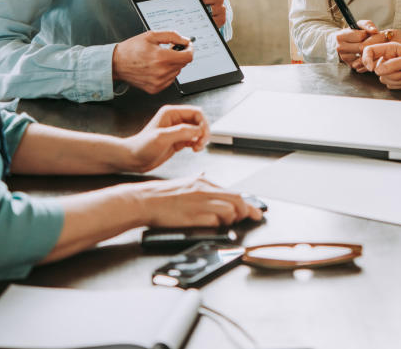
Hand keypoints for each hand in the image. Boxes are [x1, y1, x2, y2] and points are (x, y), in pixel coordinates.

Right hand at [113, 30, 192, 93]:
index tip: (187, 46)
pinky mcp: (155, 88)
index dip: (189, 49)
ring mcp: (158, 82)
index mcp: (161, 58)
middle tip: (169, 49)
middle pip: (183, 64)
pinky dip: (166, 73)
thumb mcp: (151, 36)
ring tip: (159, 58)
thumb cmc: (131, 49)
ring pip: (176, 72)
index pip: (188, 57)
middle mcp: (161, 72)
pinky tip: (156, 67)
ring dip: (173, 64)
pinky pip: (169, 80)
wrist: (116, 64)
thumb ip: (172, 36)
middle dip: (179, 55)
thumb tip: (185, 40)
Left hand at [123, 105, 210, 172]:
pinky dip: (197, 144)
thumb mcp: (162, 137)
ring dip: (201, 139)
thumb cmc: (142, 147)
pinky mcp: (178, 140)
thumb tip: (198, 130)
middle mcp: (176, 120)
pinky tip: (193, 149)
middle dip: (203, 132)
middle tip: (201, 143)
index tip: (202, 135)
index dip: (203, 123)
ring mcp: (177, 130)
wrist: (133, 159)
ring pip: (198, 130)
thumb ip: (181, 132)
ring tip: (197, 148)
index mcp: (171, 113)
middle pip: (199, 121)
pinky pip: (194, 139)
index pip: (196, 112)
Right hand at [136, 174, 263, 227]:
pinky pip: (215, 221)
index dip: (249, 204)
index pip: (234, 192)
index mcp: (204, 182)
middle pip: (238, 200)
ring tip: (224, 224)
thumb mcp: (185, 182)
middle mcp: (205, 190)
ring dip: (231, 220)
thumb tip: (204, 175)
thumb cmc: (163, 195)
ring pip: (230, 211)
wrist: (144, 200)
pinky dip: (218, 226)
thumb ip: (198, 181)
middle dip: (246, 212)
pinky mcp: (193, 216)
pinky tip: (212, 226)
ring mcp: (199, 203)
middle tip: (248, 219)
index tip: (256, 212)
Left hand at [185, 0, 225, 27]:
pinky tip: (202, 23)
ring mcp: (221, 6)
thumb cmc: (193, 3)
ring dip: (206, 12)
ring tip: (195, 16)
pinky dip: (210, 21)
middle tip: (191, 6)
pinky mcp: (222, 18)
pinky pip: (218, 20)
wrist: (200, 13)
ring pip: (217, 8)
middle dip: (201, 1)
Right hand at [335, 20, 385, 71]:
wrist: (344, 42)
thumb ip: (367, 25)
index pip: (360, 36)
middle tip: (373, 40)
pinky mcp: (350, 64)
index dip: (366, 34)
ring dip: (369, 50)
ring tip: (370, 45)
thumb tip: (374, 31)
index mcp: (339, 36)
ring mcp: (344, 58)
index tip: (366, 33)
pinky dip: (368, 57)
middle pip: (361, 47)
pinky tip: (368, 52)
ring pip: (363, 55)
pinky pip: (363, 62)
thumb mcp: (359, 24)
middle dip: (370, 43)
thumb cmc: (353, 32)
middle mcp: (339, 48)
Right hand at [361, 43, 400, 88]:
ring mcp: (392, 69)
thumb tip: (377, 70)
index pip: (370, 51)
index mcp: (390, 48)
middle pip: (377, 69)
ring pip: (383, 79)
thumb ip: (393, 65)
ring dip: (398, 80)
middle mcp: (389, 58)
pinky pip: (390, 85)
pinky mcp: (396, 78)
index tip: (372, 68)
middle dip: (393, 74)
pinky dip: (400, 85)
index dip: (367, 60)